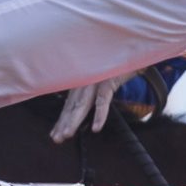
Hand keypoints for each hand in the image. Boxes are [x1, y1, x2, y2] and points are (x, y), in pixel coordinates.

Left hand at [51, 68, 170, 142]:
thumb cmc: (116, 63)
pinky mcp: (108, 81)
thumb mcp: (102, 78)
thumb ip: (94, 92)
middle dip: (63, 123)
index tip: (55, 134)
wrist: (130, 47)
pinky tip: (97, 128)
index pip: (70, 105)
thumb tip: (86, 106)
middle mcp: (85, 82)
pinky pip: (103, 100)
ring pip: (82, 105)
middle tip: (56, 139)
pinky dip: (100, 115)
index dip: (62, 120)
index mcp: (82, 83)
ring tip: (67, 135)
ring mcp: (95, 82)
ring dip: (74, 121)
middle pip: (72, 107)